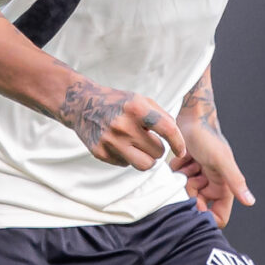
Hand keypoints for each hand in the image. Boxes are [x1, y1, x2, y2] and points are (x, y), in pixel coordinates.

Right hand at [58, 80, 185, 171]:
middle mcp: (123, 126)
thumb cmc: (118, 103)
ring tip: (140, 148)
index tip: (182, 151)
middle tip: (150, 141)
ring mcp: (110, 141)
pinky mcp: (100, 153)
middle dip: (158, 149)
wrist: (82, 104)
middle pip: (157, 153)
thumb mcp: (141, 100)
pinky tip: (120, 145)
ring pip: (143, 165)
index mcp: (136, 109)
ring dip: (147, 159)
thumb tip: (176, 138)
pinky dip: (128, 158)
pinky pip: (125, 164)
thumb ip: (162, 116)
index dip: (178, 143)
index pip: (167, 129)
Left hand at [172, 120, 254, 225]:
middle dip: (190, 193)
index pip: (218, 217)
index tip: (194, 201)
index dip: (205, 214)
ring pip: (186, 194)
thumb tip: (250, 201)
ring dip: (183, 179)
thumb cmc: (207, 136)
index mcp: (224, 187)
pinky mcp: (188, 170)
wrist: (192, 117)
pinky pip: (177, 182)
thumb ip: (236, 181)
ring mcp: (200, 178)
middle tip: (190, 174)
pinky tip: (183, 158)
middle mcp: (213, 185)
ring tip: (188, 162)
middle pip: (198, 205)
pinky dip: (178, 171)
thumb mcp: (221, 160)